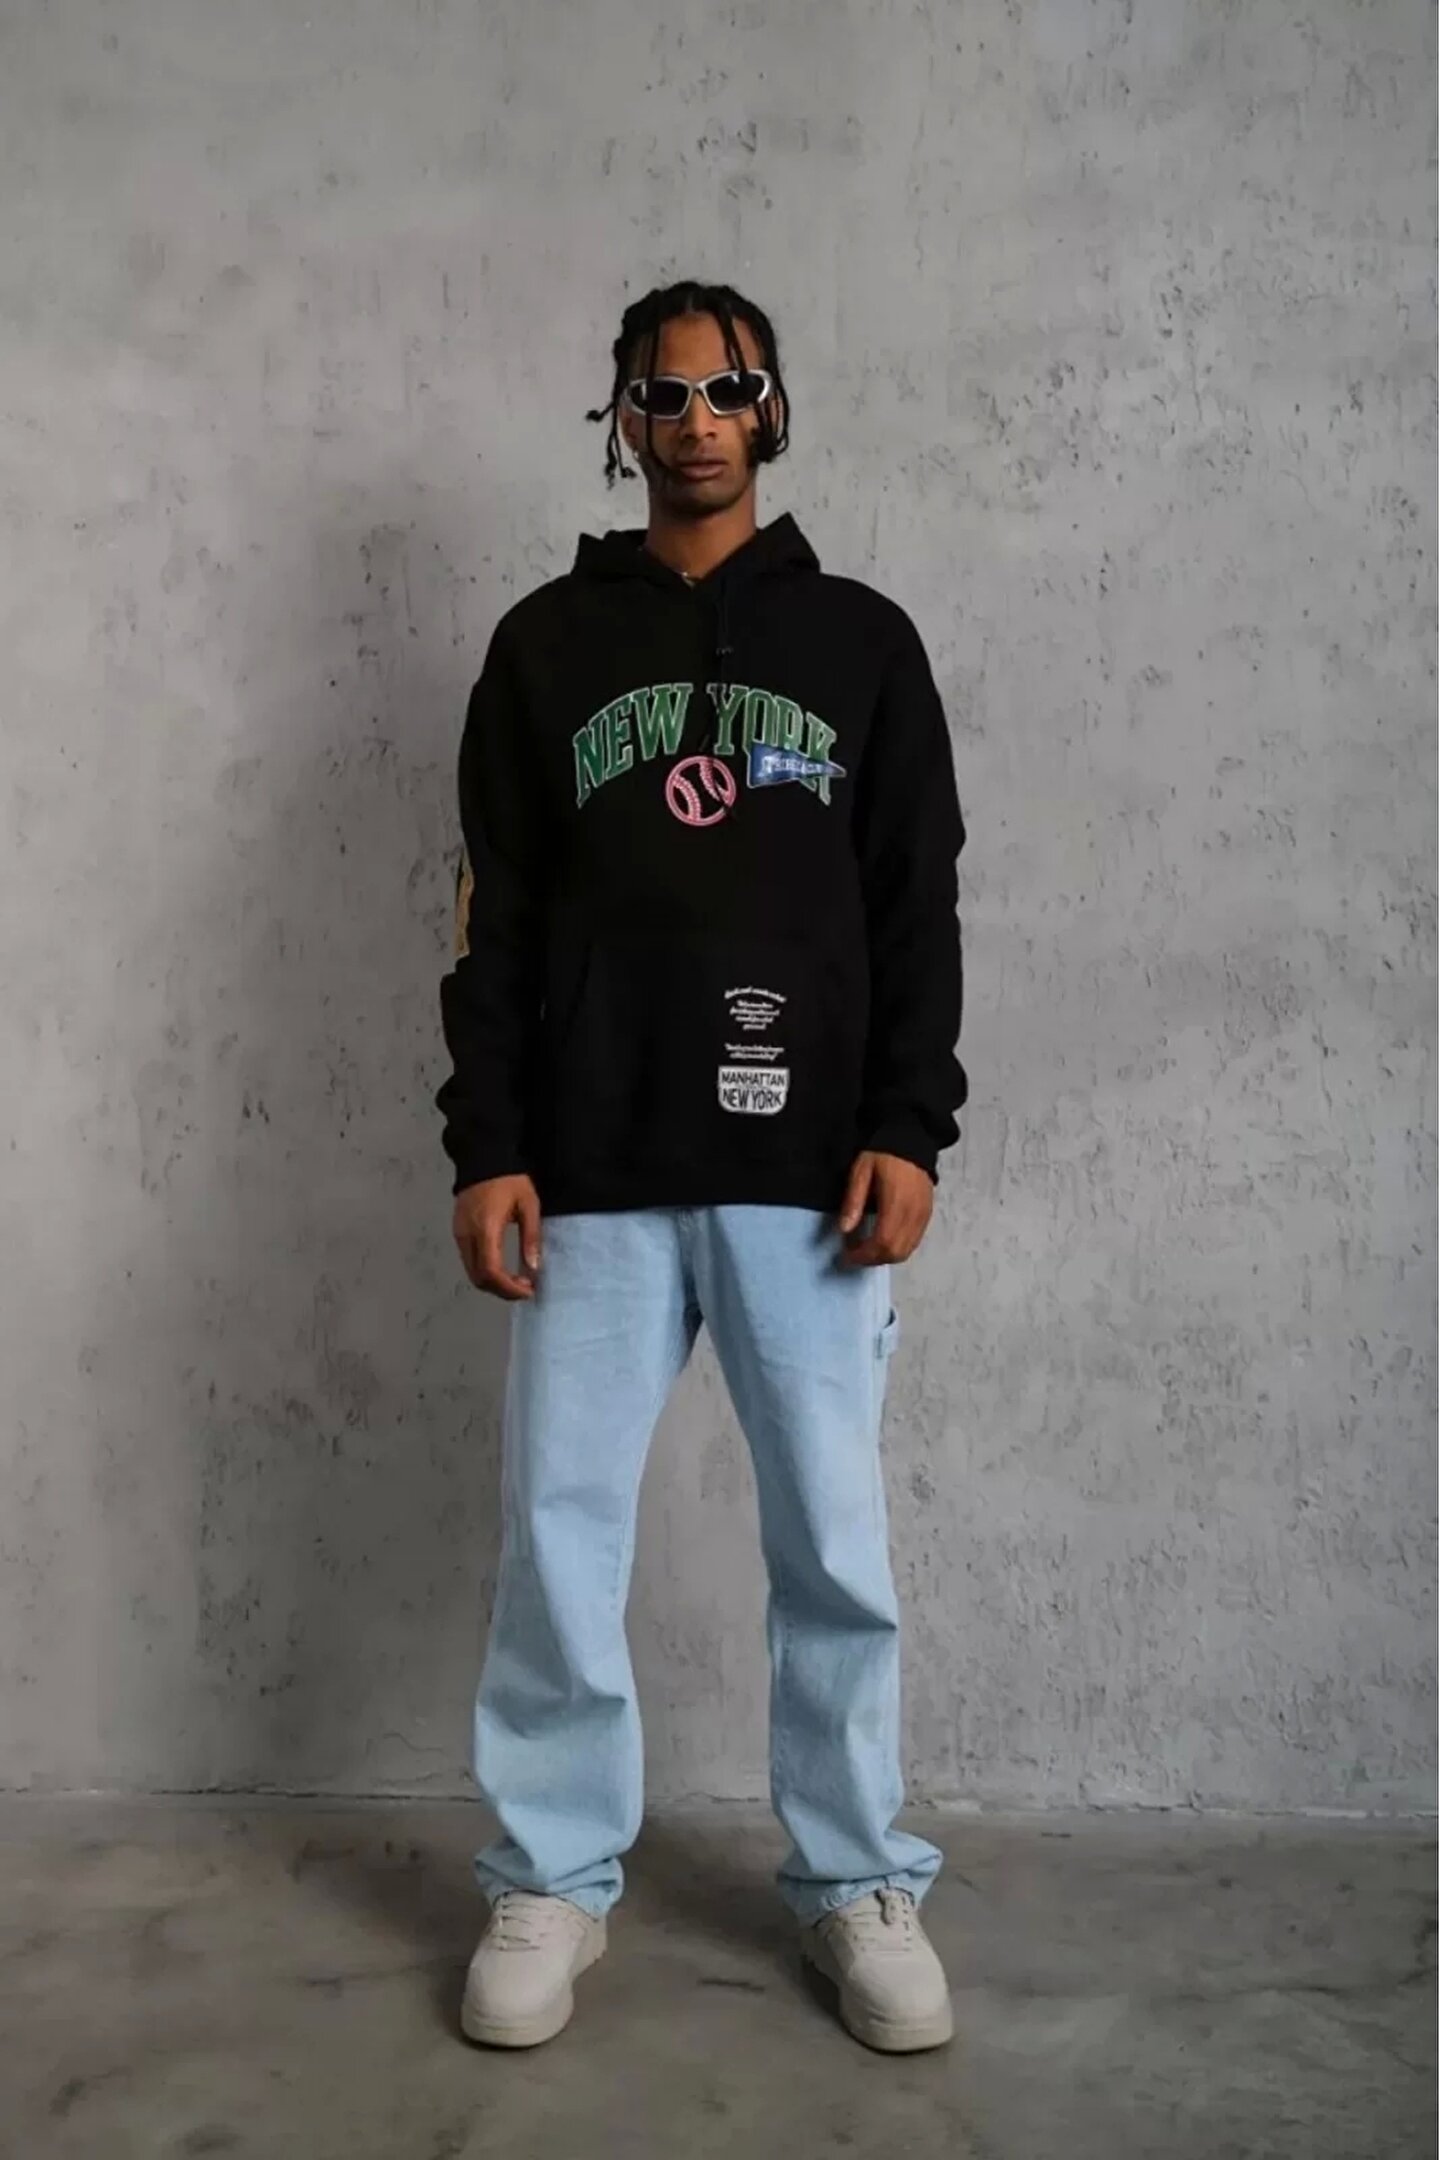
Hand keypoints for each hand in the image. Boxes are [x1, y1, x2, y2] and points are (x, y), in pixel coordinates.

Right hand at [453, 1174, 542, 1299]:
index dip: (509, 1288)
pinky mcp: (457, 1232)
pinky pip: (469, 1261)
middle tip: (525, 1289)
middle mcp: (467, 1236)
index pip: (491, 1271)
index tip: (528, 1291)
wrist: (483, 1158)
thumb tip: (533, 1268)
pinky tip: (503, 1268)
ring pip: (472, 1272)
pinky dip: (485, 1272)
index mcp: (486, 1229)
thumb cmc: (509, 1179)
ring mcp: (459, 1234)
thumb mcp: (528, 1204)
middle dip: (502, 1290)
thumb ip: (531, 1236)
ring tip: (517, 1280)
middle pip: (478, 1278)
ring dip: (493, 1283)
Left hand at [837, 1150, 932, 1266]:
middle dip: (873, 1259)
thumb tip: (844, 1230)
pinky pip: (914, 1242)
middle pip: (895, 1252)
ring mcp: (923, 1216)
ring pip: (906, 1251)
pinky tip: (884, 1240)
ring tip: (867, 1249)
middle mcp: (913, 1214)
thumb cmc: (883, 1154)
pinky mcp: (928, 1214)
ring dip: (885, 1256)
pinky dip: (898, 1248)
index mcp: (896, 1204)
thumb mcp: (861, 1172)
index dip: (864, 1255)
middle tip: (855, 1254)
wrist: (912, 1139)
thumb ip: (853, 1201)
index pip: (882, 1242)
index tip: (847, 1255)